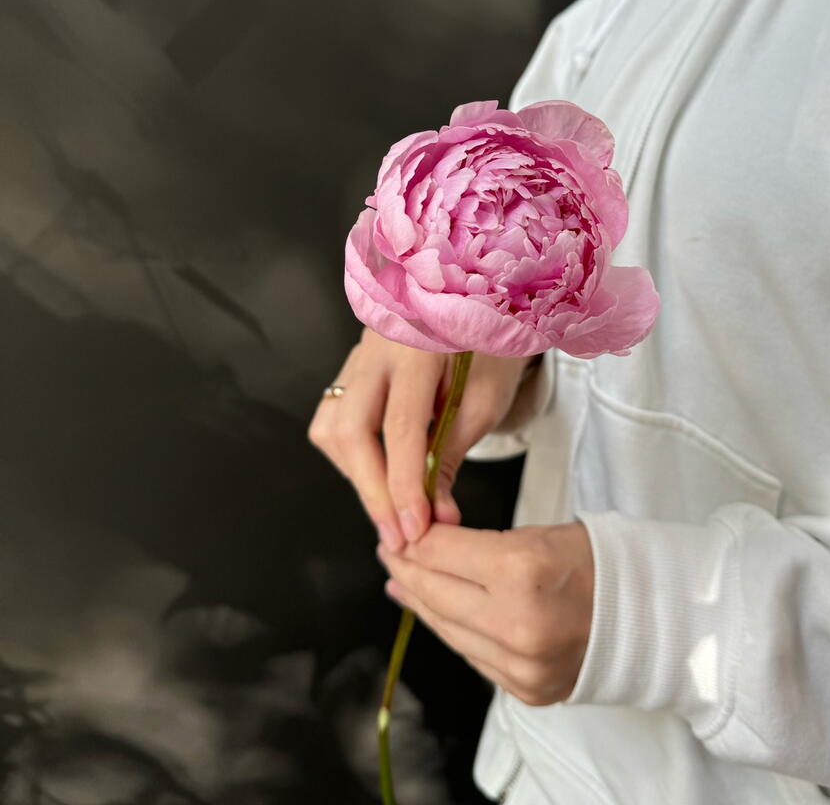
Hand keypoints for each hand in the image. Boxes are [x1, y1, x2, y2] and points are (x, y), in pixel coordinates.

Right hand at [308, 327, 537, 551]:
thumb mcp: (485, 400)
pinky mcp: (352, 366)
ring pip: (332, 426)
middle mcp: (377, 345)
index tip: (416, 529)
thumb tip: (433, 515)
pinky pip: (334, 417)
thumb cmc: (492, 345)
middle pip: (349, 429)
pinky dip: (352, 455)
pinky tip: (380, 473)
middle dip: (372, 490)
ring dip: (357, 475)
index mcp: (418, 345)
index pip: (400, 426)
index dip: (404, 484)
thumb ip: (451, 454)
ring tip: (392, 507)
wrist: (484, 300)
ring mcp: (358, 353)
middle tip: (397, 535)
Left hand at [378, 521, 593, 705]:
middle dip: (405, 567)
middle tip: (390, 550)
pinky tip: (436, 613)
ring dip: (419, 602)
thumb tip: (421, 546)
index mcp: (524, 570)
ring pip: (446, 630)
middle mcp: (518, 623)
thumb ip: (476, 544)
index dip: (413, 537)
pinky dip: (450, 630)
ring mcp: (521, 665)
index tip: (400, 526)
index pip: (441, 551)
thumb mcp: (537, 533)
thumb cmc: (597, 562)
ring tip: (401, 581)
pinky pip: (471, 655)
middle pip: (434, 593)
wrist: (649, 614)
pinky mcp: (525, 689)